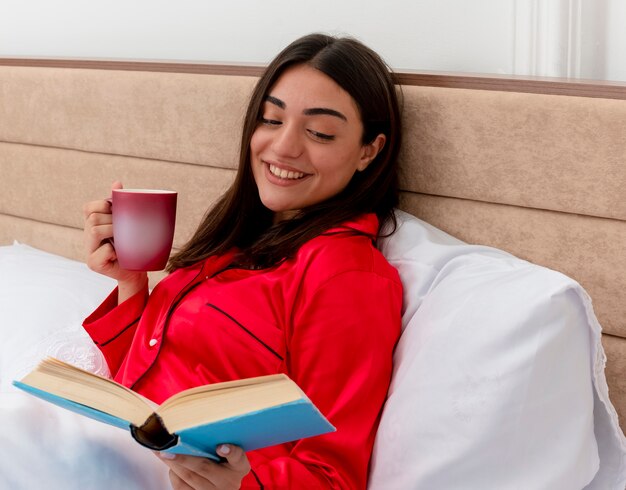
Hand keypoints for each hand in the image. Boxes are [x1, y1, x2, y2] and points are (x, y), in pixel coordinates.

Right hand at [83, 181, 146, 298]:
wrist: (137, 271)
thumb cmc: (132, 245)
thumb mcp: (128, 224)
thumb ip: (121, 205)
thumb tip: (117, 182)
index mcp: (93, 225)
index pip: (89, 207)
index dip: (103, 205)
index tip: (117, 211)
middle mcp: (86, 237)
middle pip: (93, 218)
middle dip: (112, 219)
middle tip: (125, 228)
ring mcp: (88, 251)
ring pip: (94, 231)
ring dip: (113, 231)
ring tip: (123, 239)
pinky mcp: (93, 264)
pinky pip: (104, 250)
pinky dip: (115, 250)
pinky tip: (120, 254)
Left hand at [157, 445, 250, 488]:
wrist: (224, 487)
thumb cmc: (226, 464)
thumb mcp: (231, 456)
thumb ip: (223, 444)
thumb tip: (197, 429)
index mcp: (239, 467)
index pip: (238, 458)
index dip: (230, 451)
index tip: (221, 447)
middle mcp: (228, 481)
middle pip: (204, 468)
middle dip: (184, 458)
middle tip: (168, 449)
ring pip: (189, 478)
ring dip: (173, 464)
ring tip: (162, 453)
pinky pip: (182, 487)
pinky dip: (174, 475)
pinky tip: (170, 465)